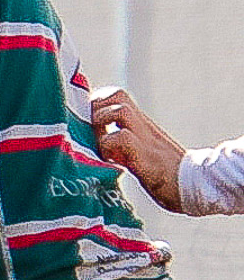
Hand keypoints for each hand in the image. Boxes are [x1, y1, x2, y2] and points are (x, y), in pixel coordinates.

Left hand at [90, 87, 186, 212]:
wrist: (194, 185)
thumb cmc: (164, 175)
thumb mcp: (138, 153)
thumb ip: (120, 146)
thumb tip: (92, 149)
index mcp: (139, 124)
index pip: (115, 96)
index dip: (96, 102)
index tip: (84, 121)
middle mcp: (141, 126)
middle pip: (116, 94)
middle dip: (95, 107)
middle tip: (90, 131)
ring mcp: (144, 138)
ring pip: (119, 109)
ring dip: (101, 124)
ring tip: (101, 145)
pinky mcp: (145, 155)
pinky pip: (121, 138)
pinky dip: (108, 146)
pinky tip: (111, 161)